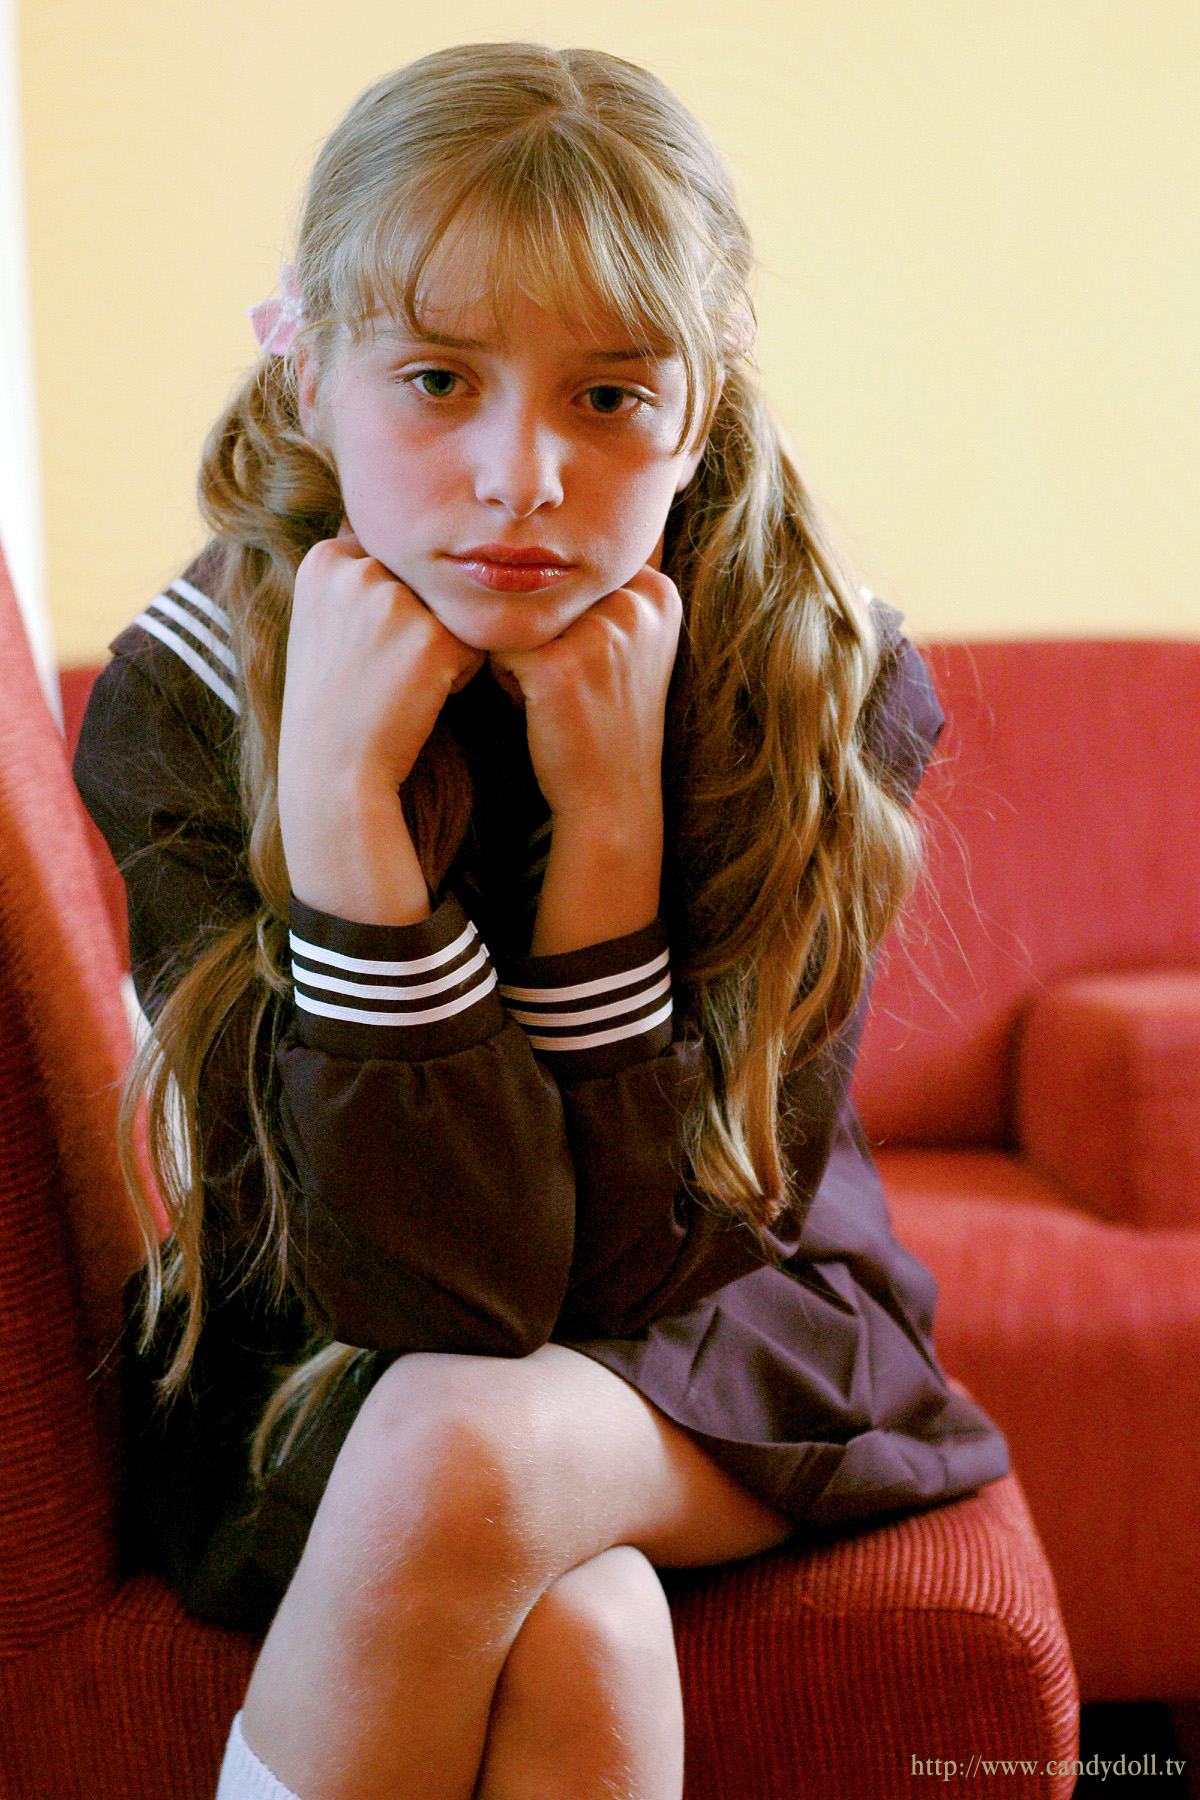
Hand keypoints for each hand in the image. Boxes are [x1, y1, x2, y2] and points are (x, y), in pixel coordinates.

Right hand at [278, 528, 483, 923]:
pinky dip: (458, 676)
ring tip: (397, 687)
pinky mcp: (433, 638)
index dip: (388, 613)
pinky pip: (473, 645)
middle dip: (417, 628)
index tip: (359, 655)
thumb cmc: (334, 707)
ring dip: (440, 649)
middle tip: (379, 677)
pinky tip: (417, 700)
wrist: (333, 776)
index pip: (391, 562)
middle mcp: (356, 567)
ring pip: (452, 613)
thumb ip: (358, 579)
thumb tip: (411, 540)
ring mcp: (394, 600)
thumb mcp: (325, 625)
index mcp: (326, 559)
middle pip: (425, 586)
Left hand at [489, 566, 682, 953]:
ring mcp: (600, 632)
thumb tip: (532, 541)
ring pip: (518, 616)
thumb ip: (601, 594)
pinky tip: (535, 708)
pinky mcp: (558, 665)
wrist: (611, 798)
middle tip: (567, 685)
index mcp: (657, 591)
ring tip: (553, 695)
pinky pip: (495, 647)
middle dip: (541, 635)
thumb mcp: (623, 645)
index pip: (573, 574)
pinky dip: (503, 677)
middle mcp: (636, 602)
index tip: (586, 665)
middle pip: (544, 591)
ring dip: (519, 655)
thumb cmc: (604, 722)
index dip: (566, 619)